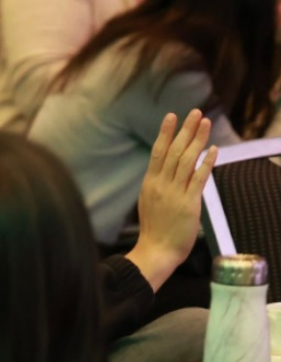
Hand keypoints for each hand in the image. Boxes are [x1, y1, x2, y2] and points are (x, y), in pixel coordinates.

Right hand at [127, 110, 216, 291]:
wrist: (156, 249)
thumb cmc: (154, 229)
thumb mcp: (149, 201)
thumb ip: (157, 185)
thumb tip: (165, 172)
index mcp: (150, 182)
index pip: (158, 151)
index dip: (165, 132)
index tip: (172, 115)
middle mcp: (162, 183)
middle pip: (174, 150)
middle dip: (185, 130)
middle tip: (194, 112)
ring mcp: (175, 192)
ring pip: (186, 160)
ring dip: (196, 139)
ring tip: (204, 123)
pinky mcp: (189, 203)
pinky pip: (198, 178)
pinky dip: (206, 163)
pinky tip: (213, 150)